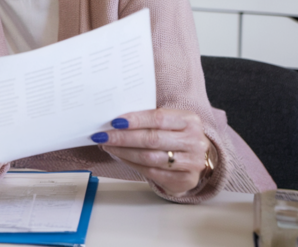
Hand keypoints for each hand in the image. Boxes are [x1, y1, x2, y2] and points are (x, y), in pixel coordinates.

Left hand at [91, 109, 215, 196]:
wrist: (195, 159)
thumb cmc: (175, 136)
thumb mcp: (170, 122)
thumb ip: (148, 119)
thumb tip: (116, 120)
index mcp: (190, 120)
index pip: (158, 118)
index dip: (135, 120)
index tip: (115, 122)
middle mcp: (194, 141)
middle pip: (152, 139)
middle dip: (124, 137)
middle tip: (103, 136)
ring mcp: (191, 162)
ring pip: (149, 157)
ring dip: (124, 151)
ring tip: (108, 146)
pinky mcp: (184, 179)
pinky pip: (151, 171)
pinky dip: (131, 163)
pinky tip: (119, 156)